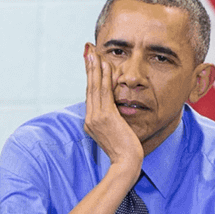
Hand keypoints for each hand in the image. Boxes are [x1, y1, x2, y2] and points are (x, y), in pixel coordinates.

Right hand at [83, 44, 142, 170]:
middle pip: (89, 87)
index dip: (90, 78)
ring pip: (95, 87)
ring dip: (95, 67)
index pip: (91, 95)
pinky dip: (104, 77)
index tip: (91, 62)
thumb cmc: (126, 152)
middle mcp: (91, 118)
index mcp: (92, 122)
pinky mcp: (105, 117)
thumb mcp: (116, 133)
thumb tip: (117, 112)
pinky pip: (104, 92)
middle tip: (88, 50)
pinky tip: (106, 65)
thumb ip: (114, 121)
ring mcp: (97, 118)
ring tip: (94, 52)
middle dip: (89, 67)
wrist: (126, 164)